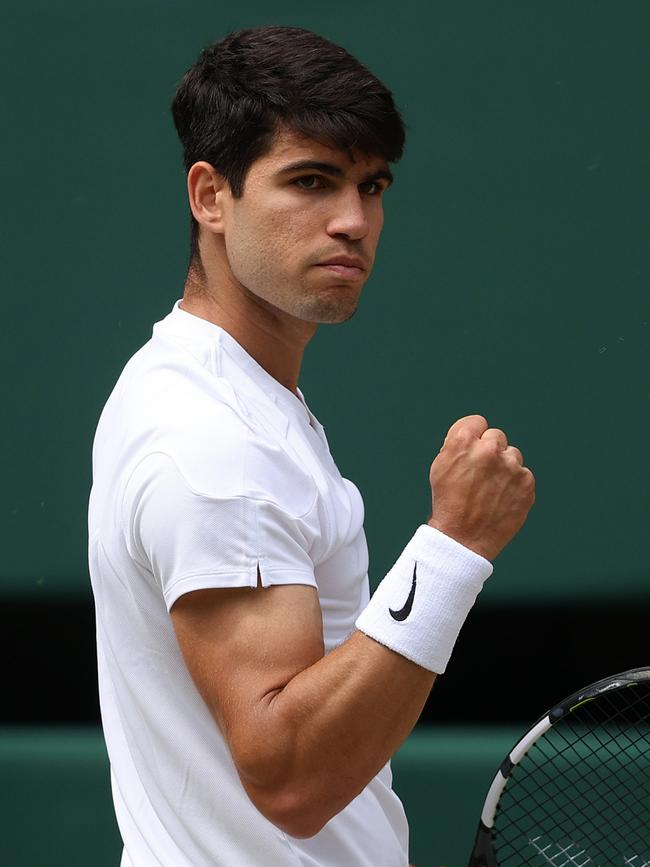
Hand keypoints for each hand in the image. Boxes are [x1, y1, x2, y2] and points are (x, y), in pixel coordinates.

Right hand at [427, 415, 534, 560]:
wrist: (463, 538)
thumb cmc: (448, 503)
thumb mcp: (440, 467)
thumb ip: (457, 445)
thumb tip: (475, 435)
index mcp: (463, 442)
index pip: (477, 422)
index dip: (473, 436)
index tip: (472, 449)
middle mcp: (489, 450)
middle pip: (496, 436)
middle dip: (489, 451)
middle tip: (480, 474)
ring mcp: (510, 466)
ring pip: (512, 455)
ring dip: (504, 467)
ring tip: (490, 489)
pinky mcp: (526, 483)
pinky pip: (523, 474)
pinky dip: (514, 484)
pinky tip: (501, 498)